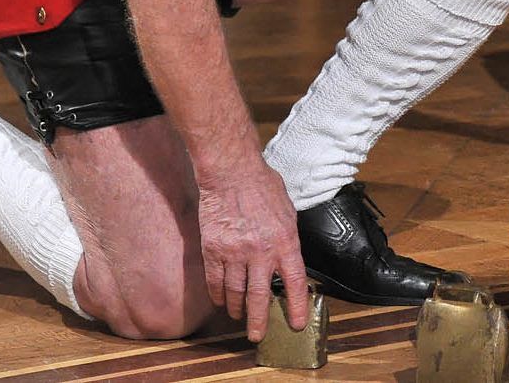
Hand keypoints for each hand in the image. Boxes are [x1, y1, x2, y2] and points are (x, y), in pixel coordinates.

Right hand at [196, 156, 307, 342]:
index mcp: (285, 241)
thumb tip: (287, 259)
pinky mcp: (212, 250)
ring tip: (239, 316)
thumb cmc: (263, 187)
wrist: (232, 173)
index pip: (294, 281)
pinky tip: (221, 301)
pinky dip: (218, 295)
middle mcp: (260, 251)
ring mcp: (234, 253)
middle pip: (259, 296)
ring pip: (235, 292)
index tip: (295, 324)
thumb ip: (287, 239)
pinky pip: (215, 281)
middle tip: (258, 336)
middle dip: (259, 320)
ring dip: (237, 308)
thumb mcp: (288, 212)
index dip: (296, 306)